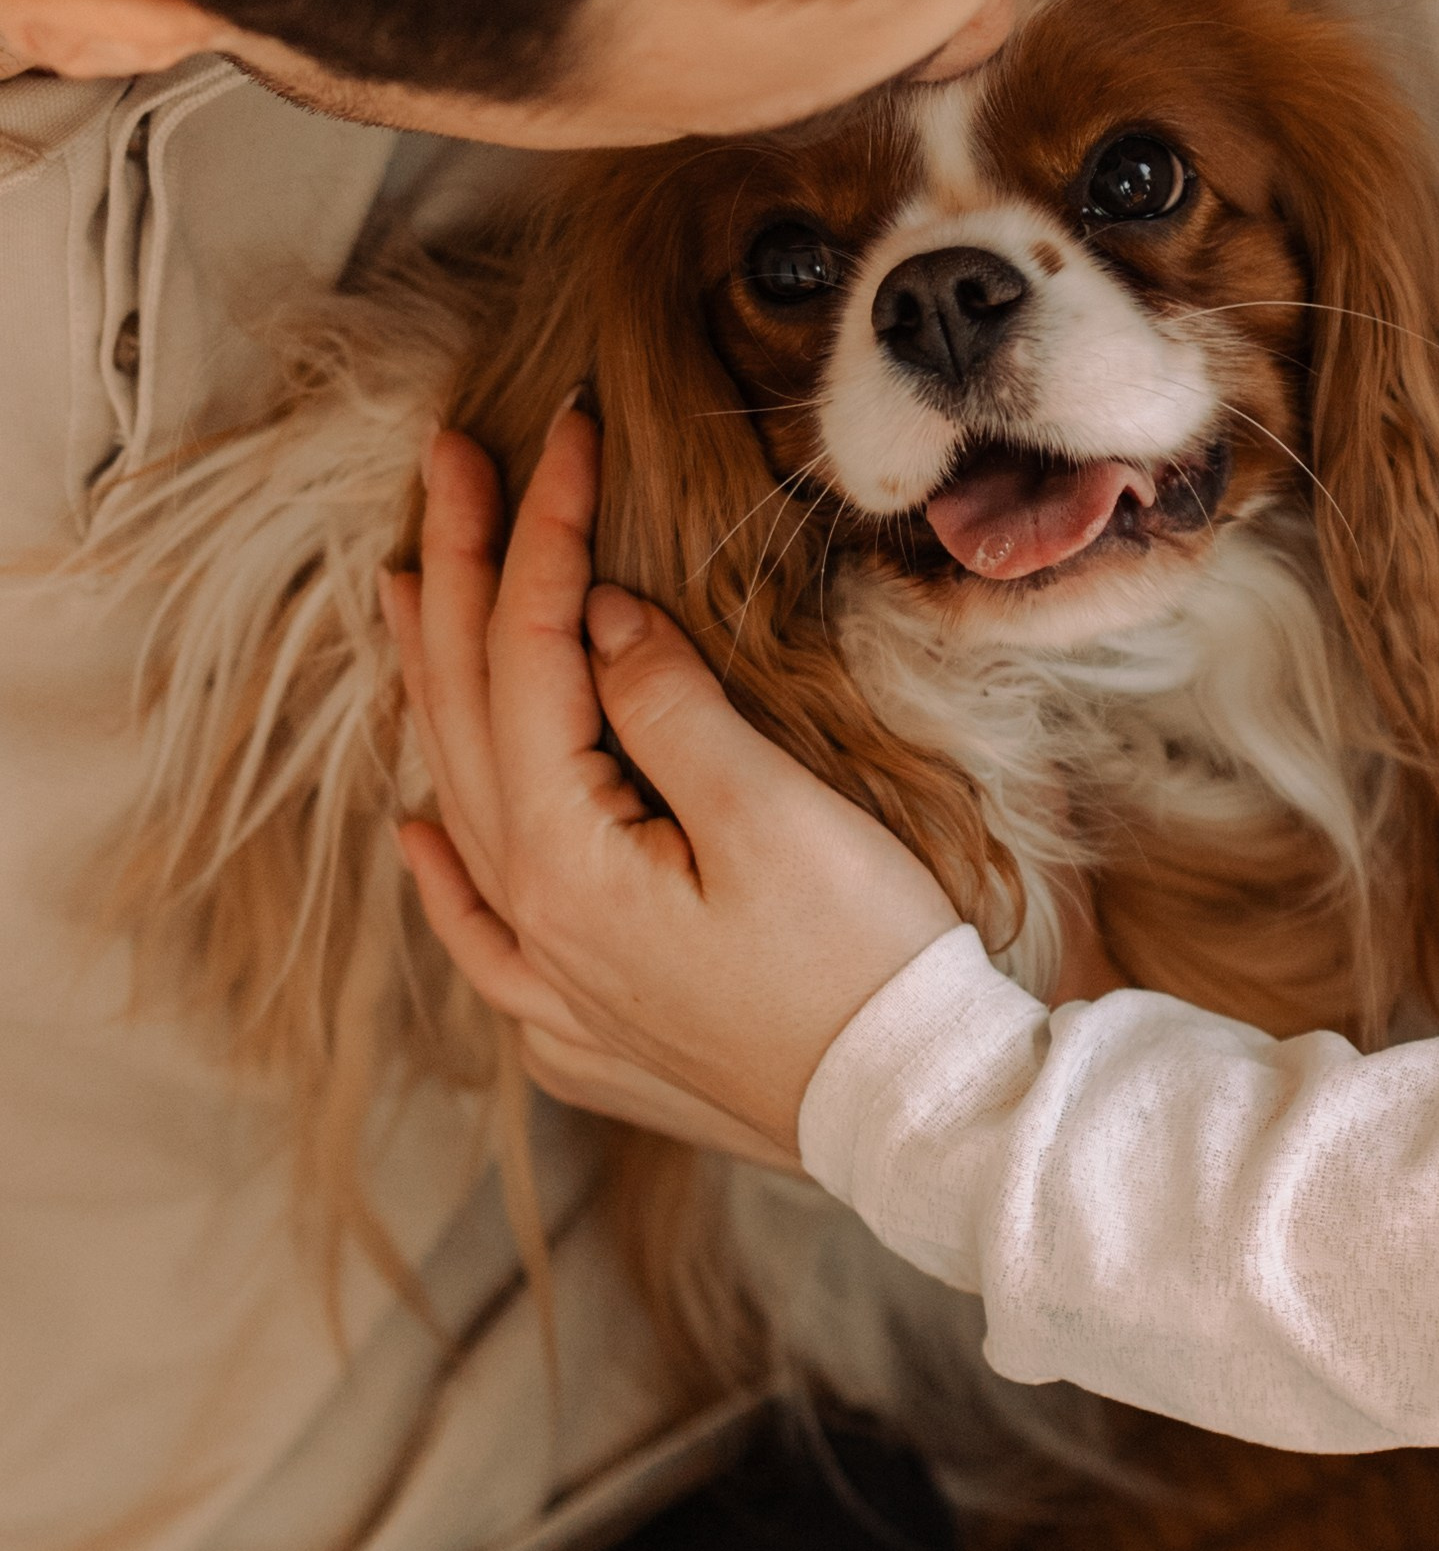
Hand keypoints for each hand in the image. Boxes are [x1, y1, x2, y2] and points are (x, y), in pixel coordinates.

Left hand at [385, 409, 957, 1166]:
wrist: (914, 1119)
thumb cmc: (864, 963)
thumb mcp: (774, 814)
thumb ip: (668, 707)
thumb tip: (600, 617)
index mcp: (568, 860)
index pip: (532, 654)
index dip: (544, 532)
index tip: (563, 431)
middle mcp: (533, 925)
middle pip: (470, 716)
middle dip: (464, 574)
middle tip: (449, 460)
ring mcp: (551, 988)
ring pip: (463, 803)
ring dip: (436, 688)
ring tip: (412, 586)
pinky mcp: (588, 1032)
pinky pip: (480, 928)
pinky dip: (445, 868)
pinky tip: (418, 831)